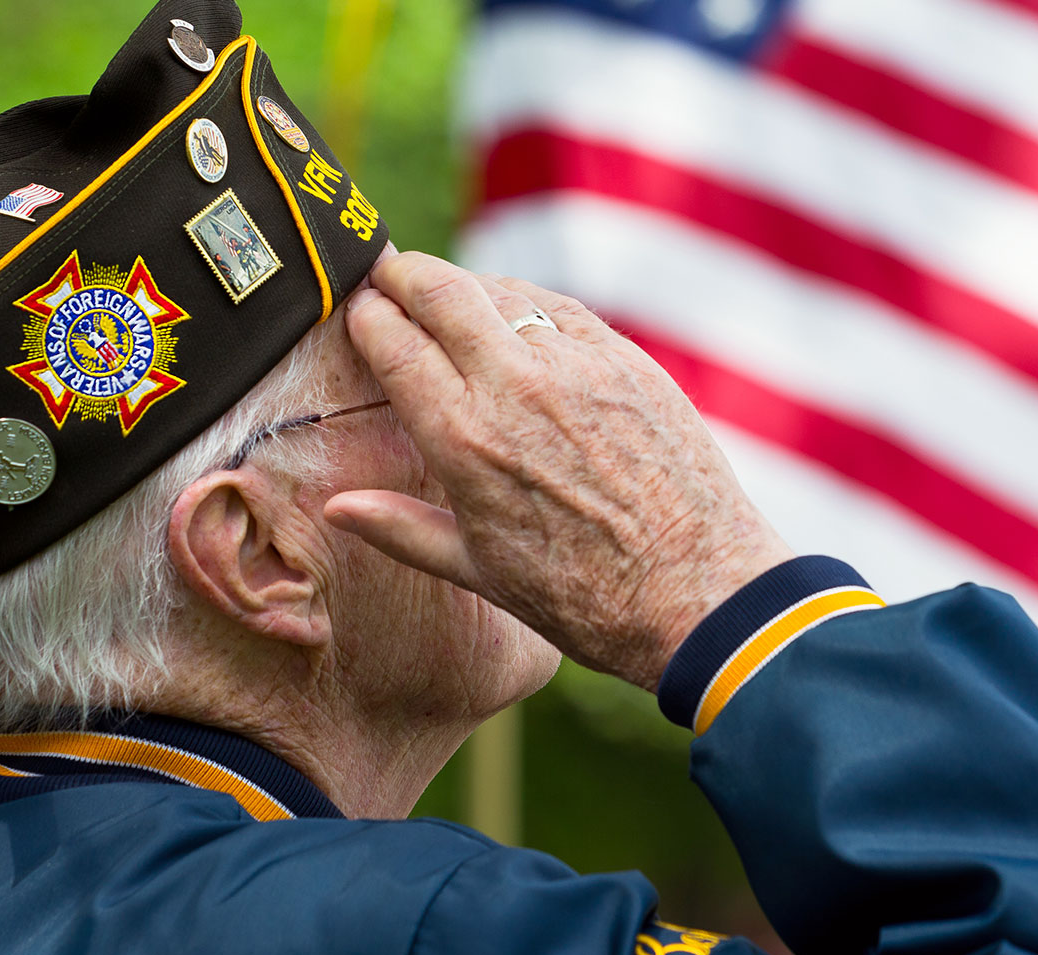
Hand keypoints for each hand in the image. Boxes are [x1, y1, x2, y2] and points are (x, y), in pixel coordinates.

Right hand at [323, 252, 793, 690]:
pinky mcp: (630, 362)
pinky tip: (521, 318)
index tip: (358, 312)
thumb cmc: (586, 598)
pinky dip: (531, 305)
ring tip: (451, 299)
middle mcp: (516, 385)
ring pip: (504, 292)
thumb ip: (402, 529)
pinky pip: (565, 310)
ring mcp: (579, 366)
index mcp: (463, 437)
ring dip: (469, 288)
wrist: (699, 592)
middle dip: (403, 274)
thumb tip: (337, 506)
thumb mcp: (481, 571)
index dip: (365, 316)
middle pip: (440, 290)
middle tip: (389, 274)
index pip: (392, 339)